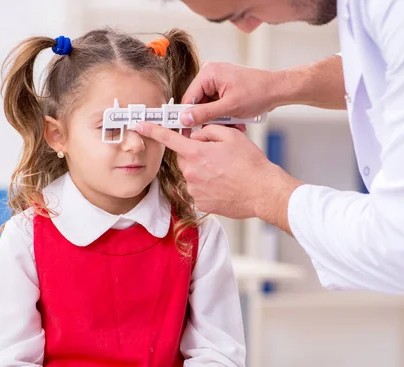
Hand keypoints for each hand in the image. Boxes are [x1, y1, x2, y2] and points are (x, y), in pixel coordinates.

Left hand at [136, 122, 302, 231]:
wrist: (263, 192)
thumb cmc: (251, 164)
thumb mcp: (232, 136)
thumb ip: (208, 131)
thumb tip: (197, 135)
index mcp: (197, 153)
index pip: (169, 139)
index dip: (152, 130)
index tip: (140, 125)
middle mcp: (192, 172)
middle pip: (185, 158)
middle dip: (196, 154)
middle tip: (217, 155)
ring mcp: (196, 190)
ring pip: (193, 175)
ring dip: (204, 171)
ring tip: (226, 173)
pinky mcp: (202, 203)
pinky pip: (200, 190)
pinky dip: (209, 186)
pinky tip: (226, 185)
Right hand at [179, 62, 281, 125]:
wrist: (278, 89)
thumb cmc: (258, 93)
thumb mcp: (229, 107)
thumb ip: (205, 113)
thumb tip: (185, 119)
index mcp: (209, 73)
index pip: (188, 97)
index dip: (187, 116)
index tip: (185, 131)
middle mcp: (211, 74)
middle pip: (199, 103)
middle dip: (210, 119)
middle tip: (218, 129)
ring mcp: (219, 81)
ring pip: (210, 107)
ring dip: (221, 119)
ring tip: (235, 123)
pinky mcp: (225, 88)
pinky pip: (219, 105)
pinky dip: (226, 115)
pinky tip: (237, 120)